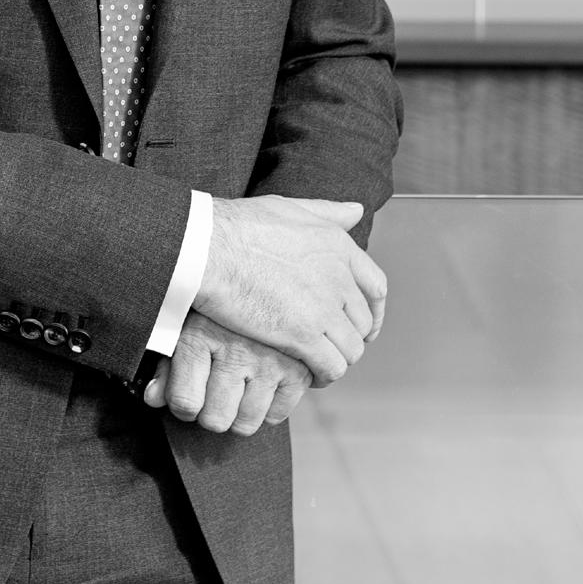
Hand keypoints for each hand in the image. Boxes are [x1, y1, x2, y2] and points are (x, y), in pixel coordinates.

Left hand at [143, 310, 311, 434]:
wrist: (255, 277)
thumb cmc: (212, 307)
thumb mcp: (184, 327)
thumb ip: (167, 366)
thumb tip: (153, 399)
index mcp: (200, 336)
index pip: (185, 403)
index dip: (183, 407)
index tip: (188, 397)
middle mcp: (236, 350)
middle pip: (215, 420)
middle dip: (211, 413)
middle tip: (213, 394)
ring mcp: (270, 361)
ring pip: (245, 423)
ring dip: (237, 415)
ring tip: (236, 392)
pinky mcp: (297, 370)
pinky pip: (276, 415)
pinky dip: (267, 408)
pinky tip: (260, 386)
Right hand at [195, 193, 386, 386]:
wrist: (207, 247)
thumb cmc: (237, 226)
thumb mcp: (289, 207)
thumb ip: (327, 211)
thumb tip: (357, 211)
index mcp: (338, 246)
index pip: (375, 286)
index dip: (372, 311)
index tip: (363, 324)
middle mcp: (339, 277)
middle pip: (363, 322)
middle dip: (351, 338)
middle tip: (331, 347)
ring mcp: (323, 307)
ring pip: (351, 349)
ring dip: (338, 359)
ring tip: (319, 365)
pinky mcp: (303, 335)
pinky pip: (331, 366)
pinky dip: (325, 376)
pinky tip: (311, 376)